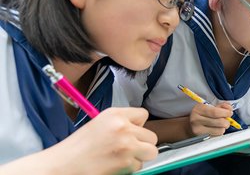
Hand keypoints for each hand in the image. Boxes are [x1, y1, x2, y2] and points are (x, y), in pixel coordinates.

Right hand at [42, 107, 157, 174]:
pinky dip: (129, 168)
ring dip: (139, 157)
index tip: (131, 132)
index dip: (138, 126)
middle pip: (151, 136)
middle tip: (127, 149)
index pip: (143, 114)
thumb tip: (139, 129)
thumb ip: (120, 123)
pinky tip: (114, 166)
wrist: (62, 165)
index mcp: (115, 114)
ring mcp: (126, 144)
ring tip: (122, 158)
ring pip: (151, 151)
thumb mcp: (99, 124)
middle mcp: (123, 127)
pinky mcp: (126, 162)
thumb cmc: (77, 148)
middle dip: (142, 144)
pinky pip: (139, 166)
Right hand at [189, 102, 232, 135]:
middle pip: (219, 122)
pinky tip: (216, 129)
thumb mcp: (209, 106)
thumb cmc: (202, 115)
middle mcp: (196, 120)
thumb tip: (229, 108)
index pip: (215, 112)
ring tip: (221, 125)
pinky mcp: (201, 138)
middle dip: (227, 121)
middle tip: (227, 120)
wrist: (190, 126)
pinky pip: (217, 136)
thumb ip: (221, 106)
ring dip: (223, 128)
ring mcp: (198, 130)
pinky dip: (219, 132)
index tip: (230, 113)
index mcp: (198, 109)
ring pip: (219, 130)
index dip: (225, 113)